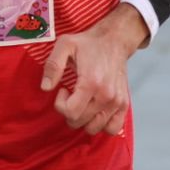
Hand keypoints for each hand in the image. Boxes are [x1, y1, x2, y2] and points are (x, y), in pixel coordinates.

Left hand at [39, 6, 144, 135]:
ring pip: (94, 128)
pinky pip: (113, 128)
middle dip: (69, 111)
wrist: (114, 40)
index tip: (62, 91)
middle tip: (71, 95)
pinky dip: (102, 125)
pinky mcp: (123, 104)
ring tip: (83, 102)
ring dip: (83, 120)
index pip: (71, 112)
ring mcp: (117, 102)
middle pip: (80, 122)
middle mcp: (106, 95)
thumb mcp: (65, 45)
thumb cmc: (89, 43)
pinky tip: (95, 112)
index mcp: (91, 82)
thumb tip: (45, 88)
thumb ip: (53, 66)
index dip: (60, 104)